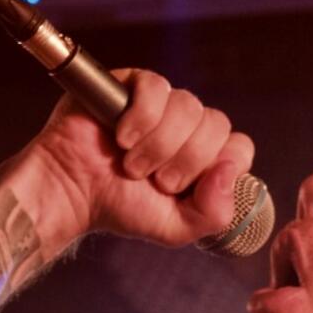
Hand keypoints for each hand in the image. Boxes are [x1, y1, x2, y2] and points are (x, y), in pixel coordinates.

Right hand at [28, 69, 254, 247]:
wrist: (72, 192)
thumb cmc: (119, 207)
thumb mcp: (176, 228)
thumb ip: (215, 213)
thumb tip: (230, 171)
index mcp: (204, 158)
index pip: (240, 147)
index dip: (220, 166)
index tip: (186, 187)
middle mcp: (187, 128)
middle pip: (218, 125)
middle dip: (186, 161)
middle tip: (154, 180)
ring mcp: (163, 104)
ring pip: (189, 107)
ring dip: (158, 146)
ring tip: (131, 164)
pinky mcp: (135, 85)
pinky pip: (158, 88)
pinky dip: (141, 119)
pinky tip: (122, 137)